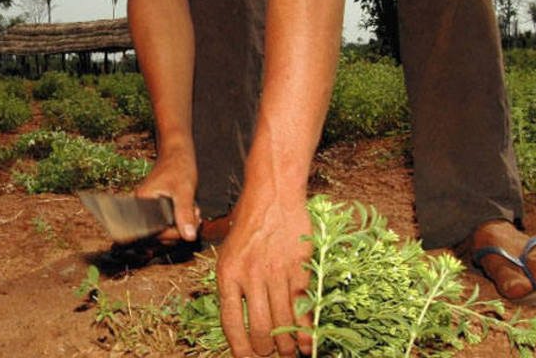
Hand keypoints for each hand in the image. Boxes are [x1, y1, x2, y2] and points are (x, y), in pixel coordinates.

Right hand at [134, 144, 199, 241]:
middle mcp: (142, 207)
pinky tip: (191, 210)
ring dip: (183, 224)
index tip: (190, 225)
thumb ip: (185, 214)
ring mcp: (150, 208)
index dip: (173, 234)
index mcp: (142, 202)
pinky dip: (181, 219)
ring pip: (166, 229)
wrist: (178, 152)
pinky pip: (169, 222)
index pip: (154, 232)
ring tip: (194, 211)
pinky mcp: (158, 208)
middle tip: (196, 216)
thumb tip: (189, 237)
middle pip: (160, 234)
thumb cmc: (179, 166)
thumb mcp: (184, 191)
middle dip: (181, 228)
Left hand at [216, 191, 312, 356]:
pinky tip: (308, 342)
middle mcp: (251, 276)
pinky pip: (303, 306)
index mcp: (227, 273)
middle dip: (266, 351)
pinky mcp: (299, 268)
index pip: (231, 322)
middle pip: (260, 329)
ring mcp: (277, 273)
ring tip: (290, 354)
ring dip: (288, 346)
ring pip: (284, 323)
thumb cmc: (248, 222)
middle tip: (271, 356)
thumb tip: (238, 320)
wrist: (273, 195)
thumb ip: (232, 283)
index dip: (240, 349)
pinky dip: (307, 329)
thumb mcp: (227, 250)